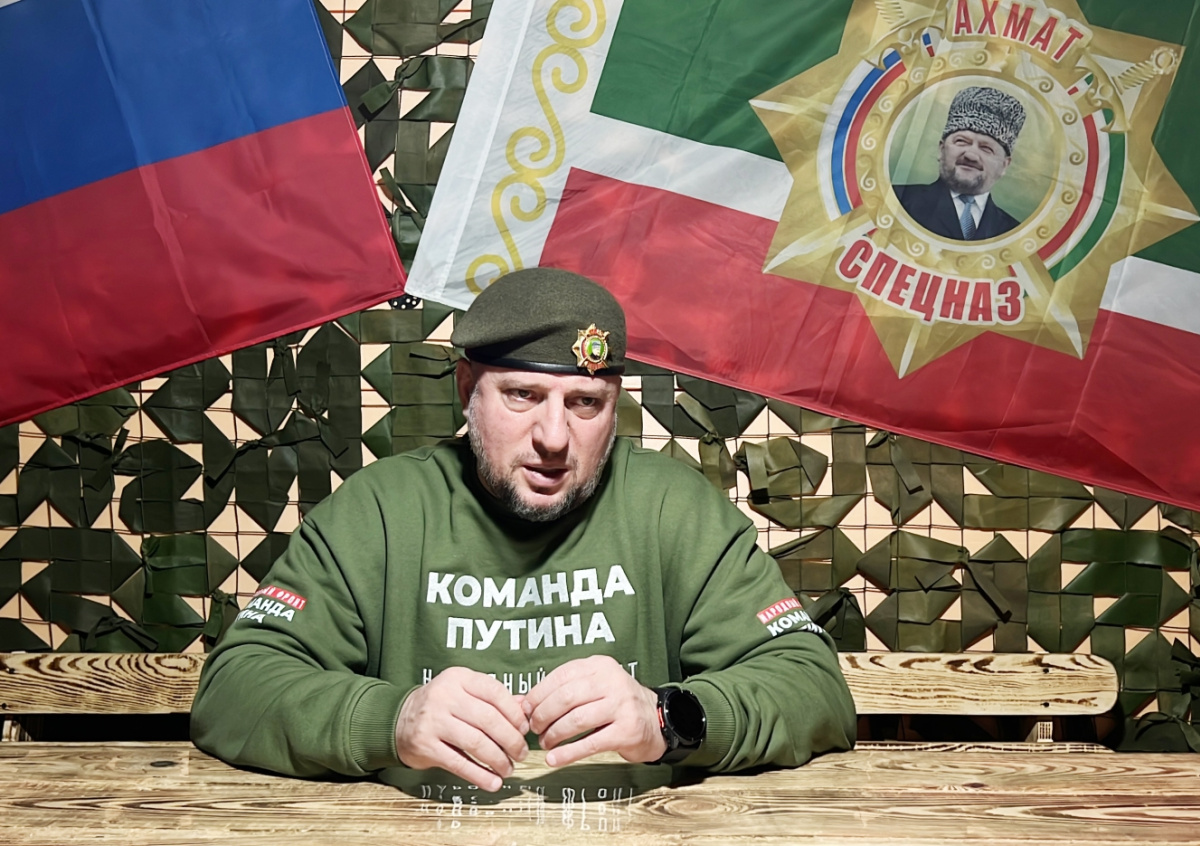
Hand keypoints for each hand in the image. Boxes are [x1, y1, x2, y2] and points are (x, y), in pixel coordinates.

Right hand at [395, 667, 528, 791]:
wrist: (399, 720)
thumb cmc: (440, 706)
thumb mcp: (464, 692)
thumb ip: (493, 699)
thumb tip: (525, 708)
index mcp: (458, 678)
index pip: (495, 692)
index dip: (514, 713)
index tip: (524, 729)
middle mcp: (444, 696)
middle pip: (489, 719)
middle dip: (511, 740)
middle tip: (521, 753)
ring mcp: (433, 720)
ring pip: (476, 742)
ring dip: (498, 759)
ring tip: (508, 768)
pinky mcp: (425, 745)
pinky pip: (459, 763)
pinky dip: (480, 775)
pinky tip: (493, 781)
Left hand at [524, 655, 666, 766]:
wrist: (655, 720)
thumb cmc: (616, 704)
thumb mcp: (591, 690)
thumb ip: (558, 692)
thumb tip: (520, 703)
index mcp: (600, 666)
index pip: (561, 676)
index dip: (539, 694)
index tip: (527, 710)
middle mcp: (612, 681)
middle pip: (566, 697)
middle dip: (544, 715)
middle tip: (534, 728)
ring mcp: (622, 706)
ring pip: (577, 720)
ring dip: (554, 734)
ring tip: (545, 743)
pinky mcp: (627, 731)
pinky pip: (591, 743)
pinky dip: (568, 753)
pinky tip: (554, 759)